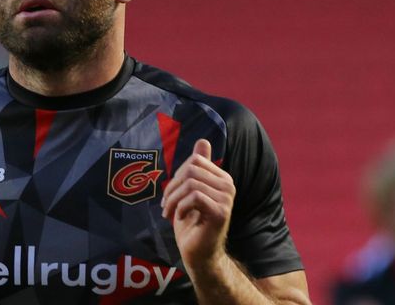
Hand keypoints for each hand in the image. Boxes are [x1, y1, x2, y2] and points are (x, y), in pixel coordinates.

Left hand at [161, 139, 235, 274]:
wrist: (199, 253)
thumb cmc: (192, 223)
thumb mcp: (190, 191)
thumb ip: (198, 167)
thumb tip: (203, 141)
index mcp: (222, 178)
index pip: (195, 160)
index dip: (177, 174)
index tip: (170, 192)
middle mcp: (228, 185)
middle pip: (192, 170)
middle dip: (172, 187)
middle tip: (166, 205)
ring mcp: (226, 199)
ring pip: (191, 184)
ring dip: (173, 199)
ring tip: (169, 212)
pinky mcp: (221, 212)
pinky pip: (194, 197)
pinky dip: (180, 207)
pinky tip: (179, 217)